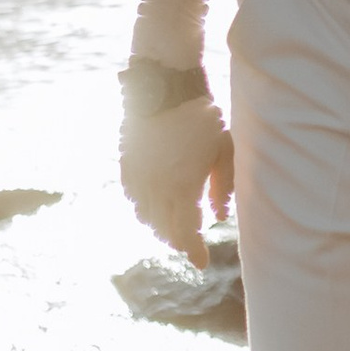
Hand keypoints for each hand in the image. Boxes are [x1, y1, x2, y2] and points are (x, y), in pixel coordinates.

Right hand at [121, 90, 234, 261]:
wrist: (164, 87)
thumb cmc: (202, 118)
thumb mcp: (223, 151)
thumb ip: (222, 188)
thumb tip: (219, 217)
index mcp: (182, 188)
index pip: (186, 234)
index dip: (194, 251)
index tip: (201, 263)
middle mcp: (155, 189)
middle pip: (164, 231)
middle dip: (180, 240)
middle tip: (193, 242)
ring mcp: (137, 178)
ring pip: (145, 218)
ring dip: (161, 226)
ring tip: (176, 224)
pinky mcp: (126, 165)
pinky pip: (133, 198)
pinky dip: (144, 208)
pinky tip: (156, 204)